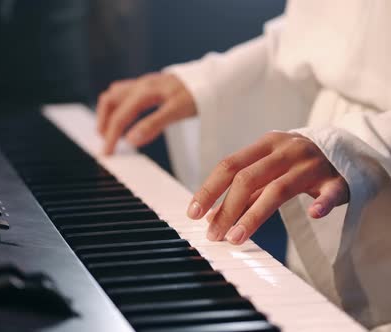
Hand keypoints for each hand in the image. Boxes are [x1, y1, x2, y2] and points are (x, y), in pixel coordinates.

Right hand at [96, 72, 195, 154]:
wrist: (213, 78)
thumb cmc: (198, 93)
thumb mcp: (177, 111)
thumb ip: (153, 125)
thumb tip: (131, 140)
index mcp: (144, 92)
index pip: (120, 117)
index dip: (111, 137)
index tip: (107, 154)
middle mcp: (140, 85)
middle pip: (109, 102)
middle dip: (104, 124)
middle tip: (106, 144)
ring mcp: (143, 83)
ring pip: (114, 95)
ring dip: (108, 113)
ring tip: (109, 131)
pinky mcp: (149, 84)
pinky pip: (124, 93)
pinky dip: (117, 106)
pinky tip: (123, 116)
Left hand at [186, 131, 349, 244]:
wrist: (343, 149)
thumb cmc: (294, 163)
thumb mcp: (266, 170)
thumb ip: (242, 192)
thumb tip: (210, 217)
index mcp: (266, 144)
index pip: (229, 165)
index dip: (209, 190)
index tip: (193, 214)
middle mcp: (287, 150)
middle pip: (249, 178)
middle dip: (226, 208)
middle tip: (213, 235)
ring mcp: (312, 163)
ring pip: (279, 189)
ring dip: (254, 215)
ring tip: (235, 238)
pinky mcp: (338, 179)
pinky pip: (331, 191)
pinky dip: (322, 203)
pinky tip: (313, 215)